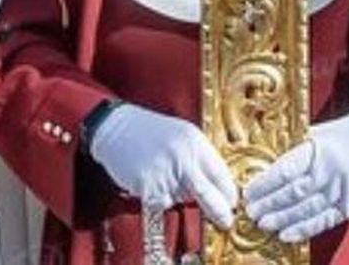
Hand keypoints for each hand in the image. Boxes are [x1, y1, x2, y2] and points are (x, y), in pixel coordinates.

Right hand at [87, 103, 235, 227]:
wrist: (116, 126)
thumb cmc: (150, 131)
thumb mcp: (182, 134)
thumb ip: (199, 157)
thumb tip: (217, 186)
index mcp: (195, 141)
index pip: (221, 174)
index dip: (229, 193)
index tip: (232, 204)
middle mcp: (183, 157)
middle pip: (208, 194)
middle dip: (219, 212)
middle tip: (225, 221)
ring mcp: (165, 173)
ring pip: (183, 200)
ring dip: (179, 197)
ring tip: (165, 176)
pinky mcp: (148, 186)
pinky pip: (163, 204)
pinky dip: (161, 199)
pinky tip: (153, 181)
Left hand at [244, 107, 348, 242]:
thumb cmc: (341, 137)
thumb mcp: (316, 135)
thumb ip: (294, 152)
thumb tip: (263, 169)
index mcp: (319, 149)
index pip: (286, 169)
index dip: (265, 184)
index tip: (248, 192)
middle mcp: (331, 170)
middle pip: (294, 192)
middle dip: (269, 204)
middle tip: (251, 211)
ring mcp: (342, 190)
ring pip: (307, 210)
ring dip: (282, 219)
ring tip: (264, 224)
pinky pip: (323, 221)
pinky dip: (303, 230)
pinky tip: (286, 234)